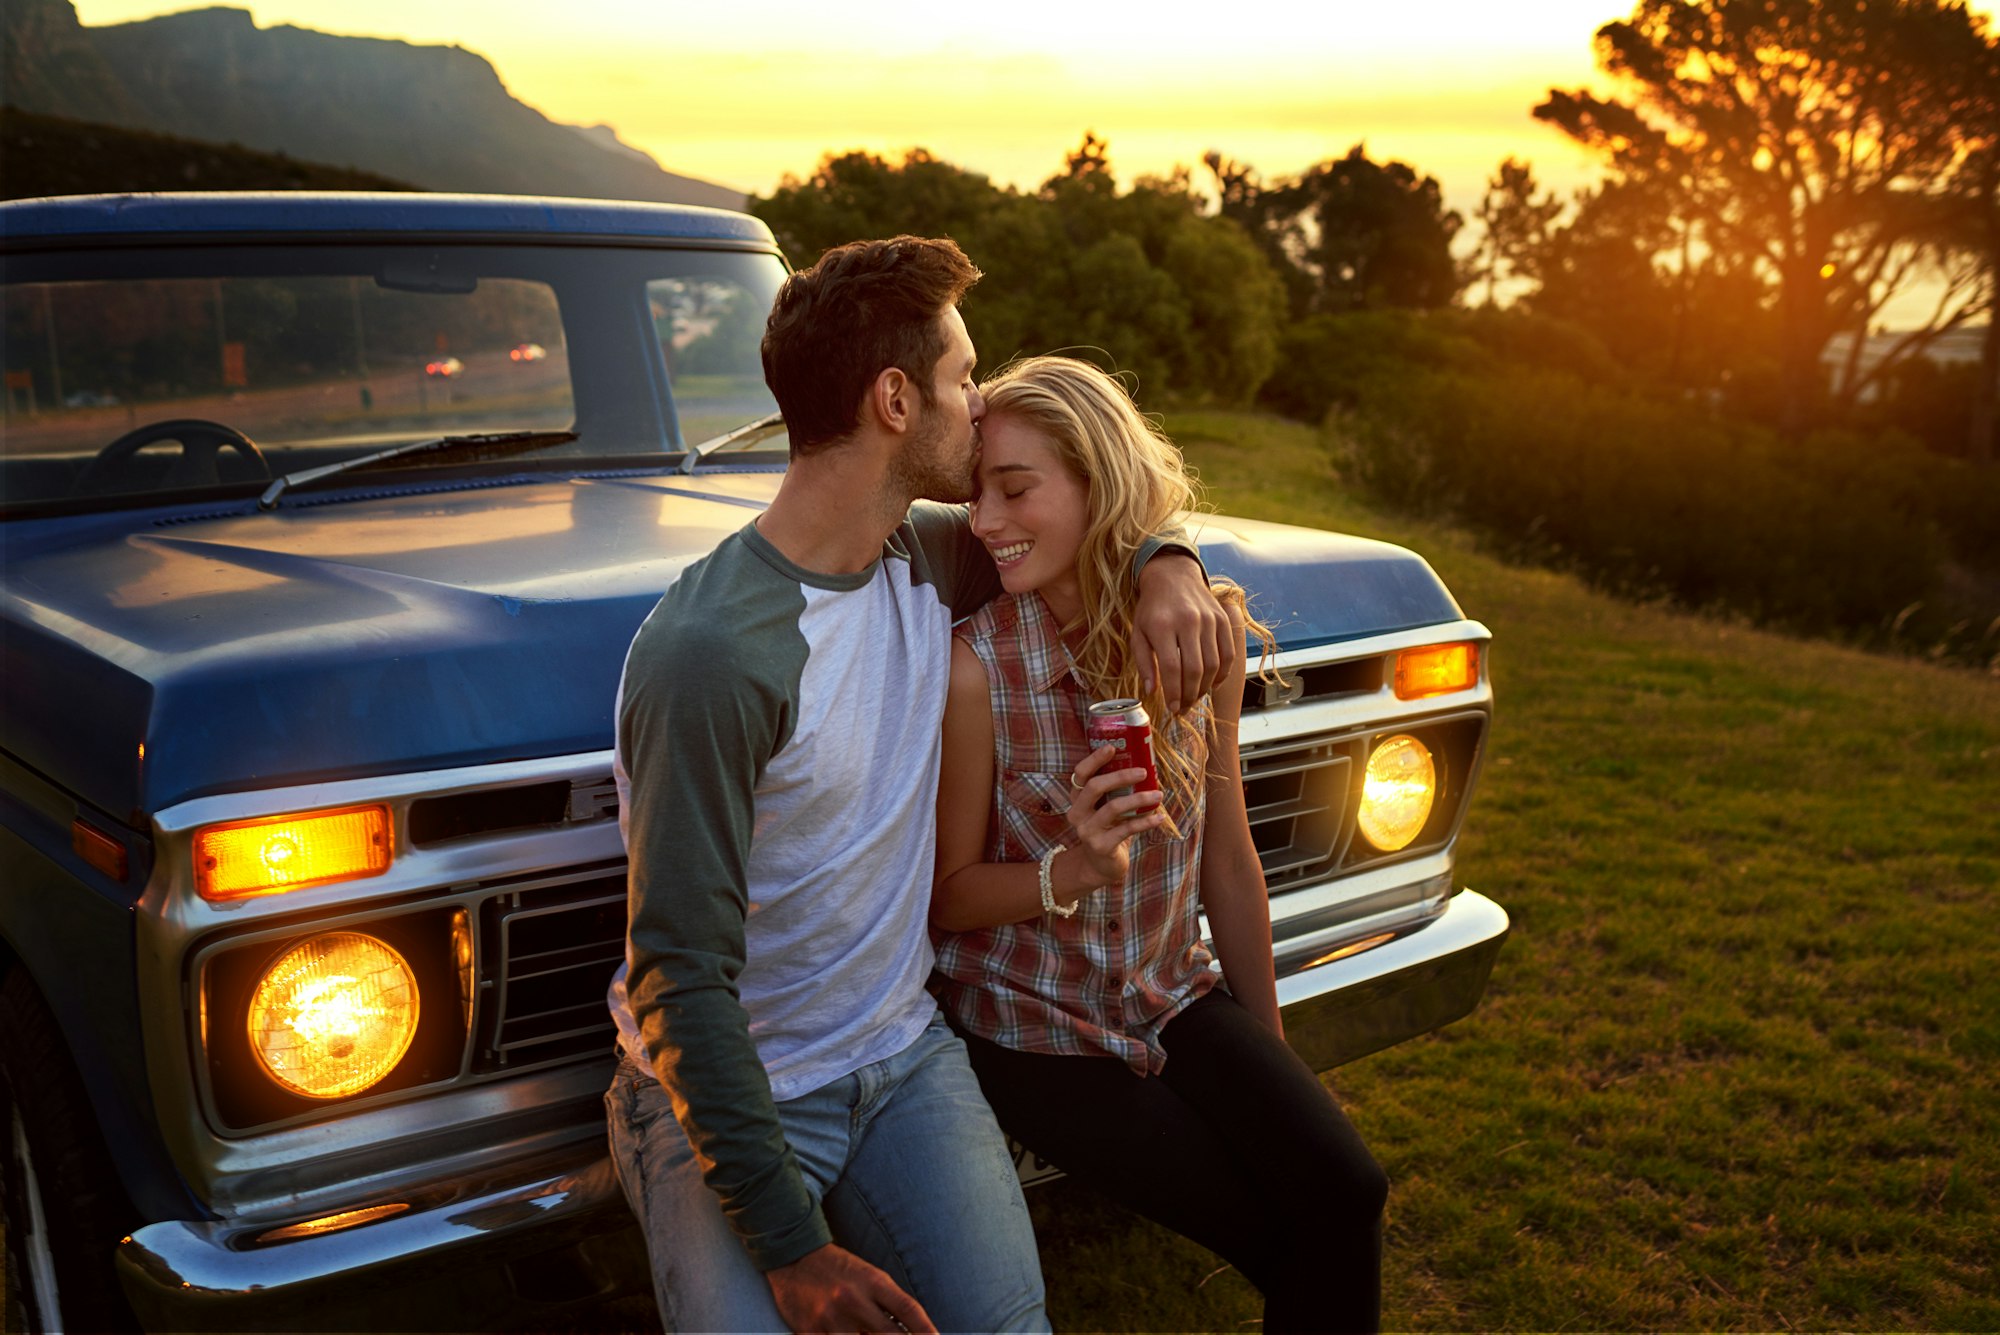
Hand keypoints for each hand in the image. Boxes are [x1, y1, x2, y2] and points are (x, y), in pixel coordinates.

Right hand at [768, 1243, 934, 1333]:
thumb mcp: (870, 1276)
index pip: (909, 1311)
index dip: (927, 1331)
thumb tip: (913, 1333)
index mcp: (873, 1282)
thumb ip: (890, 1304)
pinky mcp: (809, 1331)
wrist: (794, 1256)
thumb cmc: (838, 1268)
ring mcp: (831, 1318)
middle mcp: (854, 1300)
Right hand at [1065, 744, 1165, 888]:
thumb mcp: (1106, 809)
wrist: (1100, 867)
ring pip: (1113, 807)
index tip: (1112, 747)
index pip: (1080, 774)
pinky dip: (1145, 822)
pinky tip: (1159, 817)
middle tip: (1143, 771)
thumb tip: (1144, 766)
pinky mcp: (1101, 846)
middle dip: (1120, 776)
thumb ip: (1115, 792)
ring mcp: (1087, 831)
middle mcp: (1077, 813)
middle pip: (1094, 787)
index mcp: (1078, 799)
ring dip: (1139, 799)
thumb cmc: (1108, 830)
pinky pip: (1126, 829)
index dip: (1094, 759)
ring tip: (1158, 794)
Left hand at [1132, 555, 1233, 712]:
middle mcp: (1188, 621)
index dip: (1173, 693)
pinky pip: (1228, 653)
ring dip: (1205, 687)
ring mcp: (1209, 619)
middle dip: (1190, 695)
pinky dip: (1222, 673)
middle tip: (1184, 708)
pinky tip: (1212, 683)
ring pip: (1213, 664)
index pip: (1171, 668)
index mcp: (1162, 625)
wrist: (1172, 575)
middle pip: (1194, 669)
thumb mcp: (1138, 633)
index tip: (1173, 708)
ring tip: (1195, 697)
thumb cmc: (1152, 608)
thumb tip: (1152, 691)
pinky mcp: (1222, 619)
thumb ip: (1144, 663)